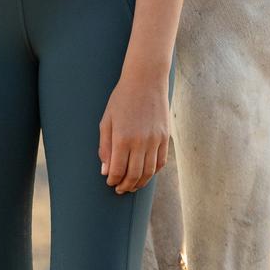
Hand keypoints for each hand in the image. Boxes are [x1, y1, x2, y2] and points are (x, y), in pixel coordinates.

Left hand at [99, 74, 170, 193]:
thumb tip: (106, 171)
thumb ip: (105, 147)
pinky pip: (161, 162)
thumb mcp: (107, 120)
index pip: (118, 170)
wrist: (146, 80)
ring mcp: (155, 140)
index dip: (113, 180)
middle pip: (134, 175)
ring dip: (140, 183)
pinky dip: (154, 172)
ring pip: (149, 172)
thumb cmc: (122, 99)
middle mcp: (140, 142)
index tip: (110, 182)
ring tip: (132, 186)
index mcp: (122, 138)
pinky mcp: (165, 137)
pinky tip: (146, 174)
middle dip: (126, 186)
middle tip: (120, 189)